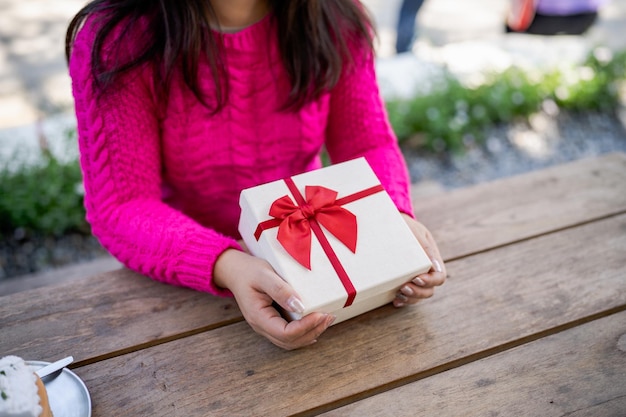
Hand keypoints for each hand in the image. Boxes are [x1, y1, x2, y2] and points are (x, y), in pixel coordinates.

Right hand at [213, 249, 334, 349]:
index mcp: (258, 317)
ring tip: (326, 320)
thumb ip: (280, 290)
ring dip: (311, 333)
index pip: (285, 333)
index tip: (321, 313)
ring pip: (291, 341)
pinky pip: (289, 335)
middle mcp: (262, 327)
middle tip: (329, 316)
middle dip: (312, 331)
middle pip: (290, 341)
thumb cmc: (248, 271)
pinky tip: (316, 325)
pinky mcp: (272, 322)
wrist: (235, 271)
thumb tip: (300, 306)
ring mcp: (267, 326)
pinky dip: (305, 332)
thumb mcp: (264, 275)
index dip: (305, 327)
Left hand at [393, 214, 446, 306]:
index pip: (439, 277)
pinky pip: (408, 295)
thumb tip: (435, 266)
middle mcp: (426, 270)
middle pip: (429, 290)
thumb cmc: (405, 225)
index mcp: (433, 258)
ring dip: (411, 298)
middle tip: (404, 288)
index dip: (430, 281)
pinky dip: (403, 300)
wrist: (389, 222)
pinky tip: (396, 300)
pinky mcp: (404, 279)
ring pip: (419, 295)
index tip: (417, 278)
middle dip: (418, 292)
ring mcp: (416, 276)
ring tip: (399, 295)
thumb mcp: (415, 232)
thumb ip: (425, 247)